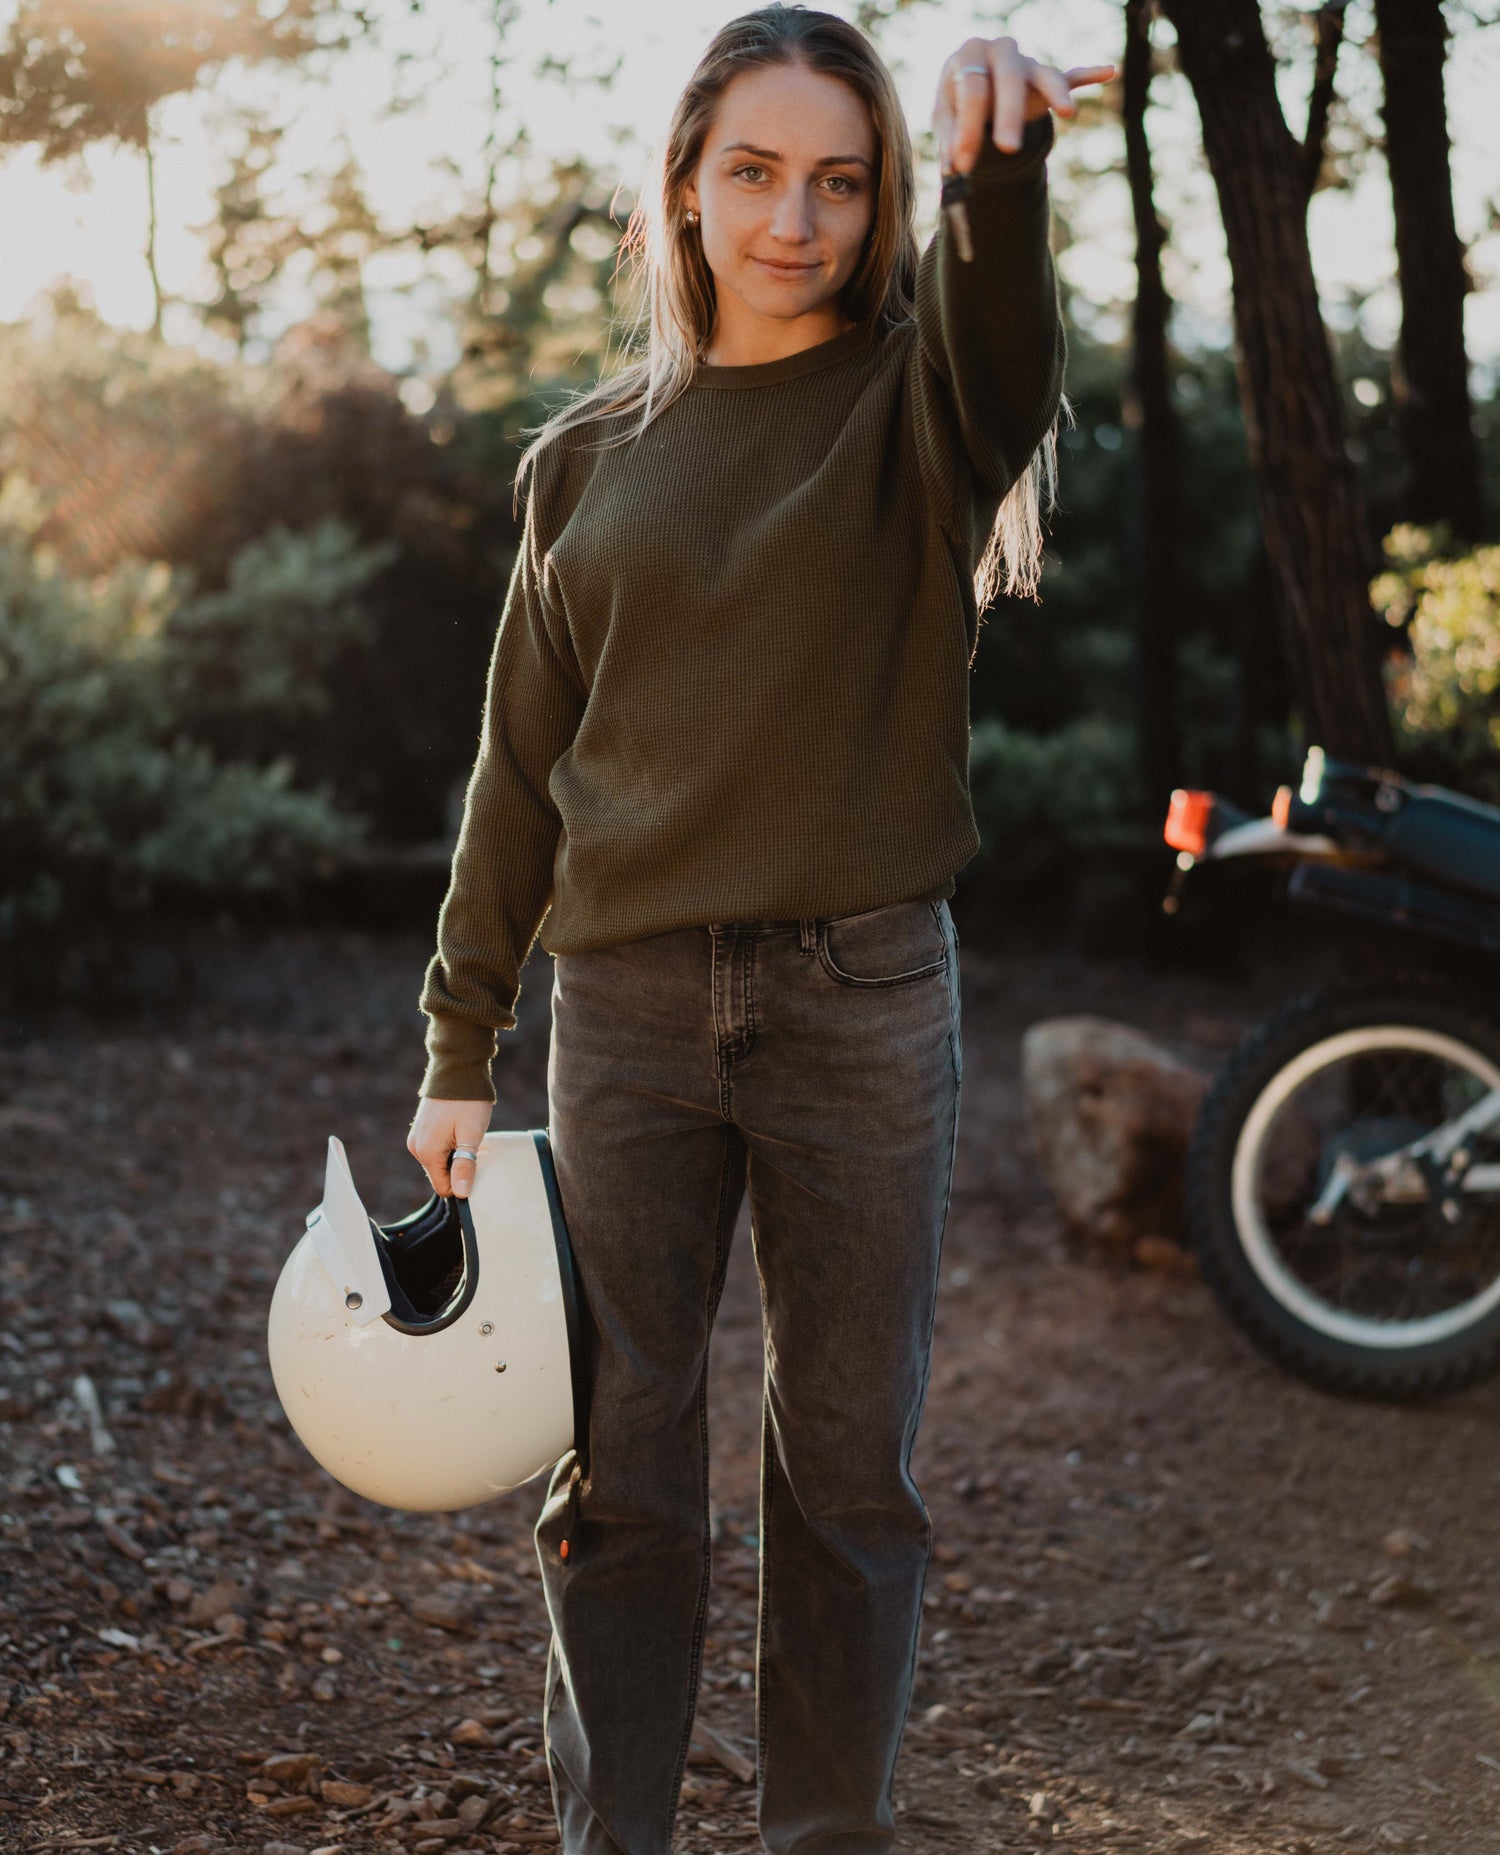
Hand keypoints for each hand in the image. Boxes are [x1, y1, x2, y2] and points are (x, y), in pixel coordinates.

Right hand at [407, 1096, 492, 1199]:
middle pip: (441, 1175)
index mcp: (426, 1152)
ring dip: (455, 1155)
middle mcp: (416, 1147)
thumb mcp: (471, 1135)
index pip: (443, 1187)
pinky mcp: (422, 1130)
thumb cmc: (467, 1101)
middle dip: (459, 1167)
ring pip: (439, 1162)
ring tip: (467, 1135)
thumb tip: (461, 1193)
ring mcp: (417, 1137)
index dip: (462, 1182)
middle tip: (474, 1146)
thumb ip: (465, 1166)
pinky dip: (450, 1146)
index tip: (476, 1164)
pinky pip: (437, 1149)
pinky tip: (460, 1130)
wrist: (458, 1069)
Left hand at [934, 36, 1115, 173]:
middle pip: (1008, 80)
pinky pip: (1070, 74)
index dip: (966, 130)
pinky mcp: (1047, 77)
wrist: (973, 82)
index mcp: (970, 56)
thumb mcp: (945, 118)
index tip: (961, 166)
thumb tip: (953, 167)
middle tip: (1008, 148)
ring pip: (1044, 75)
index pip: (972, 91)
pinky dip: (1089, 74)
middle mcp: (1001, 50)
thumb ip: (949, 140)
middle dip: (1009, 115)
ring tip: (1068, 112)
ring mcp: (1027, 62)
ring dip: (1056, 94)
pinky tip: (1109, 71)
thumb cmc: (957, 100)